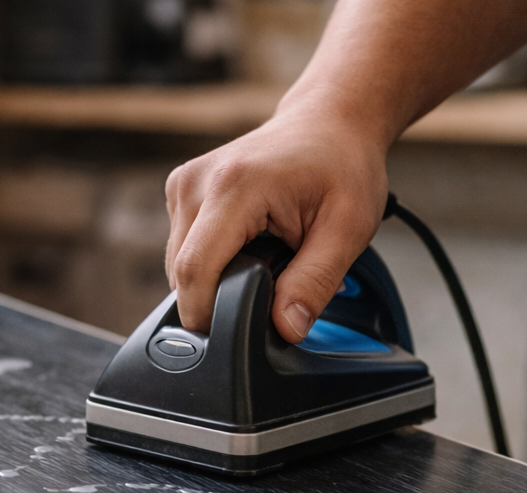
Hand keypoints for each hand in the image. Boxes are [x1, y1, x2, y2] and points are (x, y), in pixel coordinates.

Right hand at [164, 108, 391, 341]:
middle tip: (270, 289)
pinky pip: (183, 250)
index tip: (236, 335)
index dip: (208, 316)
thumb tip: (287, 328)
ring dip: (215, 280)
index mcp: (233, 186)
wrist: (330, 123)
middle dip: (219, 299)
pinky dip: (211, 262)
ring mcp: (183, 185)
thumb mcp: (347, 229)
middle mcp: (196, 182)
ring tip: (262, 262)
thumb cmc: (341, 166)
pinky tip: (245, 248)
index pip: (194, 271)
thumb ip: (315, 282)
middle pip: (182, 273)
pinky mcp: (181, 192)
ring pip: (178, 265)